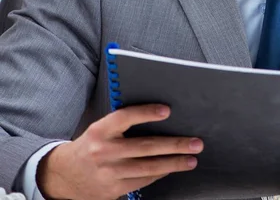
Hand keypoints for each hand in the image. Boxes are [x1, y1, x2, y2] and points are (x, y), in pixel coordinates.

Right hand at [37, 104, 202, 199]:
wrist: (63, 176)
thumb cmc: (90, 146)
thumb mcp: (100, 129)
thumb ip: (123, 123)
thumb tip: (161, 115)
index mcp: (100, 130)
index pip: (125, 117)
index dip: (146, 113)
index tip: (167, 110)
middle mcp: (103, 151)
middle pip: (145, 147)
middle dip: (174, 145)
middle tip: (195, 143)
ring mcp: (108, 173)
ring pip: (147, 168)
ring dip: (173, 163)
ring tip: (191, 159)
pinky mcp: (112, 190)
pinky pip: (142, 181)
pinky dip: (159, 174)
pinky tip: (172, 168)